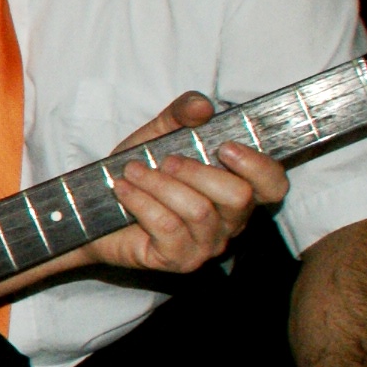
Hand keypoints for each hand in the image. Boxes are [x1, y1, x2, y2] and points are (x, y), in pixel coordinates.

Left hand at [84, 93, 286, 276]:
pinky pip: (168, 228)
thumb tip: (202, 106)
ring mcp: (206, 245)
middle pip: (239, 197)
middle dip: (197, 172)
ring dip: (160, 184)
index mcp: (238, 190)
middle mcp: (231, 222)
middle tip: (166, 160)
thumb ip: (181, 115)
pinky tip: (123, 189)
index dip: (257, 166)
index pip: (273, 185)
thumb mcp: (158, 135)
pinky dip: (141, 202)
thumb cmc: (137, 173)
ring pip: (199, 211)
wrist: (93, 210)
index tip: (224, 147)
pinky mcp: (178, 260)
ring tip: (132, 171)